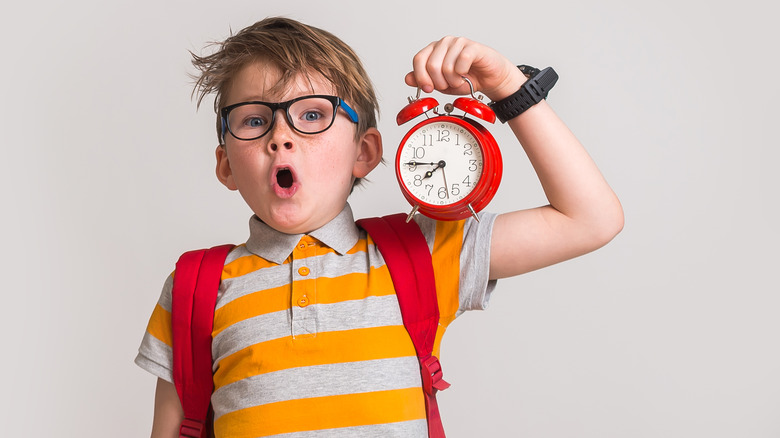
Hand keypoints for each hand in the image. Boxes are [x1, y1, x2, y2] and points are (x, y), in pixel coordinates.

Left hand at [404, 36, 525, 101]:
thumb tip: (408, 78)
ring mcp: (458, 43)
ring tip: (459, 80)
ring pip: (446, 66)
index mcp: (434, 50)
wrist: (490, 80)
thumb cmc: (467, 79)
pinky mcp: (472, 47)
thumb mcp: (441, 84)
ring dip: (453, 81)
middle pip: (431, 65)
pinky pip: (461, 61)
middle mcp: (444, 44)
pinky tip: (466, 74)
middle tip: (449, 85)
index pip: (418, 60)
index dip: (421, 77)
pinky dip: (463, 73)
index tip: (428, 89)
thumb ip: (424, 81)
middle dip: (439, 82)